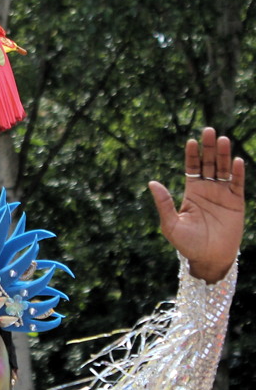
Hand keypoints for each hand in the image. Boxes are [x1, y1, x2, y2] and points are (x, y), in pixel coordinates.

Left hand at [148, 127, 244, 282]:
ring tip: (222, 140)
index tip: (191, 141)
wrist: (209, 259)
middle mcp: (208, 190)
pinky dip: (237, 173)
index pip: (192, 168)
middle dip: (209, 148)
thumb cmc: (187, 244)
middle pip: (209, 163)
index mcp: (192, 192)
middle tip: (209, 130)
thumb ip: (163, 203)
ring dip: (223, 155)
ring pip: (224, 169)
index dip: (192, 154)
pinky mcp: (236, 202)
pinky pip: (238, 184)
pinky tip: (235, 161)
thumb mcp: (171, 224)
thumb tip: (152, 183)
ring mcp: (223, 194)